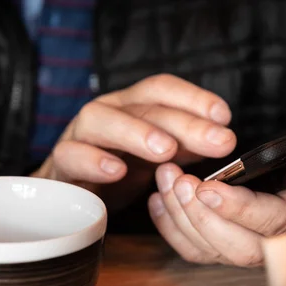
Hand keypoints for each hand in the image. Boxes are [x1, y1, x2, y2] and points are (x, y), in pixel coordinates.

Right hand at [31, 74, 235, 210]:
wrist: (66, 196)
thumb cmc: (113, 170)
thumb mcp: (154, 156)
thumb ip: (183, 146)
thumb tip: (222, 138)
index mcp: (129, 107)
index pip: (160, 89)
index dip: (193, 98)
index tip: (224, 116)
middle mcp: (105, 113)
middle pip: (141, 106)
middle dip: (182, 122)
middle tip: (218, 141)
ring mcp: (79, 135)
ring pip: (99, 120)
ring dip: (135, 132)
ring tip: (166, 151)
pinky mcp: (61, 165)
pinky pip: (70, 156)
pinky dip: (92, 161)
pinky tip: (117, 171)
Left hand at [148, 96, 285, 266]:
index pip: (273, 224)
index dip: (240, 209)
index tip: (207, 187)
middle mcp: (278, 244)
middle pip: (235, 247)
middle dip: (201, 215)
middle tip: (179, 179)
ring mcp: (248, 250)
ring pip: (207, 250)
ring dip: (180, 216)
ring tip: (165, 177)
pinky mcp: (225, 249)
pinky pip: (193, 250)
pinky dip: (170, 227)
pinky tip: (158, 198)